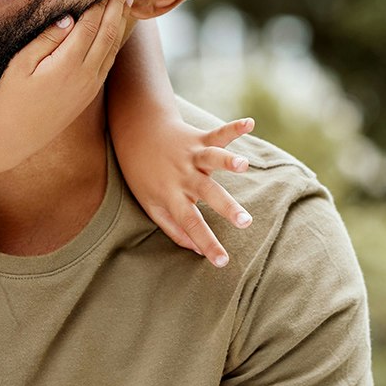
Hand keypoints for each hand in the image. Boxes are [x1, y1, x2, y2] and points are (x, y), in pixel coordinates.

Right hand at [0, 0, 132, 148]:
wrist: (17, 134)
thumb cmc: (13, 96)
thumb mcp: (21, 64)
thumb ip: (46, 39)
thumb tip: (69, 18)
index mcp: (68, 64)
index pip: (91, 25)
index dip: (100, 3)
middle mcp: (86, 74)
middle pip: (108, 33)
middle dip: (117, 7)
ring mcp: (91, 85)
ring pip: (113, 47)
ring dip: (121, 22)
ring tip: (127, 1)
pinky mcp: (90, 92)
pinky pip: (109, 61)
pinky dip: (115, 40)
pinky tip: (115, 29)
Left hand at [120, 116, 255, 267]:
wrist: (136, 133)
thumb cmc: (144, 174)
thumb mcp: (150, 204)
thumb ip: (174, 229)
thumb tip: (198, 251)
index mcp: (171, 195)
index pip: (190, 224)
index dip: (206, 243)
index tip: (223, 262)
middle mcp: (183, 176)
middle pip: (207, 193)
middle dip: (226, 207)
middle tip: (245, 221)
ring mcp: (191, 155)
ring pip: (211, 159)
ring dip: (228, 160)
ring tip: (243, 164)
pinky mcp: (198, 139)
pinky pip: (217, 134)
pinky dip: (234, 128)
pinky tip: (250, 123)